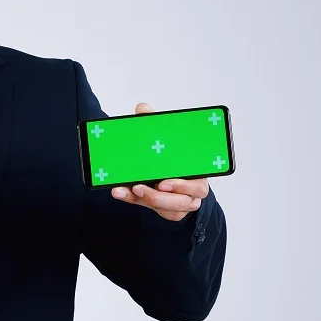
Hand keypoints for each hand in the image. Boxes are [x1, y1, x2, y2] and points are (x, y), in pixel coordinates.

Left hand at [110, 102, 209, 221]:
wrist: (171, 175)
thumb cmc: (174, 157)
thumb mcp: (165, 141)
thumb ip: (154, 126)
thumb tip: (143, 108)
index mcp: (199, 171)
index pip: (197, 181)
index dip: (182, 184)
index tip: (163, 183)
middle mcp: (194, 190)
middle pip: (183, 200)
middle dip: (160, 197)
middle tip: (140, 187)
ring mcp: (183, 203)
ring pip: (170, 209)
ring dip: (148, 199)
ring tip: (131, 188)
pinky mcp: (170, 211)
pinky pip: (155, 211)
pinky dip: (136, 201)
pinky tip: (121, 192)